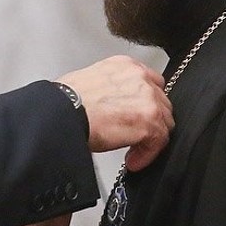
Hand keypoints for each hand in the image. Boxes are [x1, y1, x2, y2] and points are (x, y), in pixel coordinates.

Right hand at [57, 55, 172, 167]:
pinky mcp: (149, 120)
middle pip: (161, 102)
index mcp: (125, 66)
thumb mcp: (92, 82)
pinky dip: (147, 154)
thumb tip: (116, 106)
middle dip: (151, 121)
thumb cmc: (66, 102)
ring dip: (151, 138)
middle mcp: (139, 77)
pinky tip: (133, 159)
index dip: (145, 104)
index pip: (149, 83)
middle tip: (136, 136)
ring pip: (163, 122)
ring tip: (133, 150)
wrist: (62, 114)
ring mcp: (147, 98)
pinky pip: (159, 141)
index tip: (138, 116)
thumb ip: (113, 89)